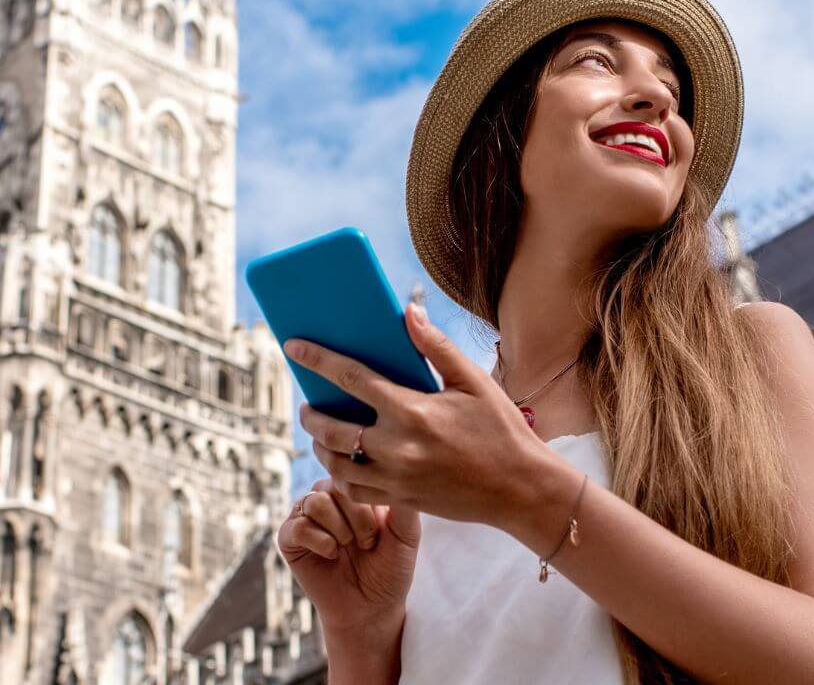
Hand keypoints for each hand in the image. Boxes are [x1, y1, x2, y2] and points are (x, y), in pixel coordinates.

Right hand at [277, 476, 418, 632]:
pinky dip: (320, 542)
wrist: (371, 608)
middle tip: (367, 544)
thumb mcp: (407, 534)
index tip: (381, 532)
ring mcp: (306, 517)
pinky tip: (332, 555)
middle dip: (358, 519)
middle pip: (334, 485)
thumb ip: (403, 504)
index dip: (370, 504)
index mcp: (354, 491)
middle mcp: (328, 498)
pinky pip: (298, 526)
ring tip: (348, 548)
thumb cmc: (390, 570)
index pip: (355, 475)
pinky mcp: (289, 538)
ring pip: (315, 501)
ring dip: (339, 530)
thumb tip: (397, 469)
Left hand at [285, 302, 564, 527]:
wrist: (521, 489)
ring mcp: (396, 478)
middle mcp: (397, 447)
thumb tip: (408, 311)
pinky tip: (343, 463)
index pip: (350, 378)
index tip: (292, 346)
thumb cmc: (501, 430)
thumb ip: (436, 347)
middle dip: (311, 414)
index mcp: (412, 410)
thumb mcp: (473, 381)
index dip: (317, 360)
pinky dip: (341, 476)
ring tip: (322, 434)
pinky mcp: (401, 500)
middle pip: (330, 428)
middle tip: (307, 405)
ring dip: (320, 447)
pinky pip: (354, 491)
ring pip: (335, 464)